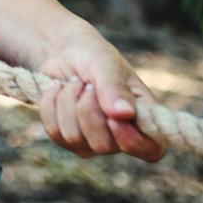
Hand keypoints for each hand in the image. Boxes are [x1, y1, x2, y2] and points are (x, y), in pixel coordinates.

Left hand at [34, 27, 165, 162]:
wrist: (64, 53)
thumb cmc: (94, 55)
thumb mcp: (106, 63)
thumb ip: (115, 87)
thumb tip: (124, 114)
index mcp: (144, 117)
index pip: (151, 149)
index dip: (131, 140)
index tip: (112, 116)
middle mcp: (121, 135)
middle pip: (104, 145)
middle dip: (88, 110)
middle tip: (87, 85)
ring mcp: (93, 141)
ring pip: (74, 138)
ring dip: (68, 103)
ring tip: (74, 83)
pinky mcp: (68, 139)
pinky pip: (54, 132)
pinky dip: (51, 105)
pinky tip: (58, 89)